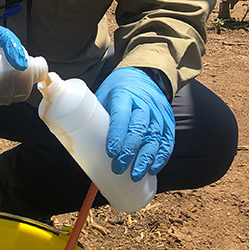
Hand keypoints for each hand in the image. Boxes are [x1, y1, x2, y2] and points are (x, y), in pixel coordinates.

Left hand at [94, 67, 174, 181]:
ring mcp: (158, 112)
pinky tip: (153, 168)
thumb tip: (80, 144)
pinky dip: (161, 156)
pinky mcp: (168, 121)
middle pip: (139, 128)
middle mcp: (144, 103)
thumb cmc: (119, 89)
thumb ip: (97, 116)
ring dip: (146, 158)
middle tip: (119, 168)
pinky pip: (167, 140)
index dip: (117, 134)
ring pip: (155, 136)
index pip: (122, 115)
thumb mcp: (105, 95)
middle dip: (129, 150)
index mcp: (124, 95)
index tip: (111, 152)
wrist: (144, 76)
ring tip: (135, 174)